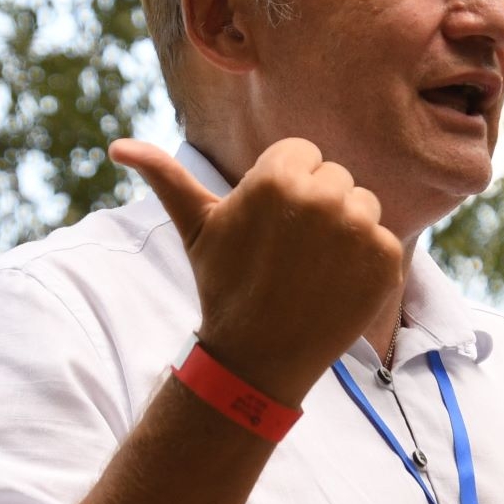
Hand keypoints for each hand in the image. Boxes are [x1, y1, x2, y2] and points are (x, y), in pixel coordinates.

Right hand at [109, 138, 403, 405]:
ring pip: (363, 204)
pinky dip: (367, 261)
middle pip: (335, 176)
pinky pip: (384, 238)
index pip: (302, 153)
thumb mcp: (195, 226)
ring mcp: (358, 227)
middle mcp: (322, 195)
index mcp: (276, 177)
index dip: (284, 187)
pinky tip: (335, 285)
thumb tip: (117, 147)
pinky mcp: (386, 257)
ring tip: (312, 267)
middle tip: (290, 251)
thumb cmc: (224, 284)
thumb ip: (165, 176)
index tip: (269, 226)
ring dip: (345, 230)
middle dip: (315, 206)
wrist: (257, 356)